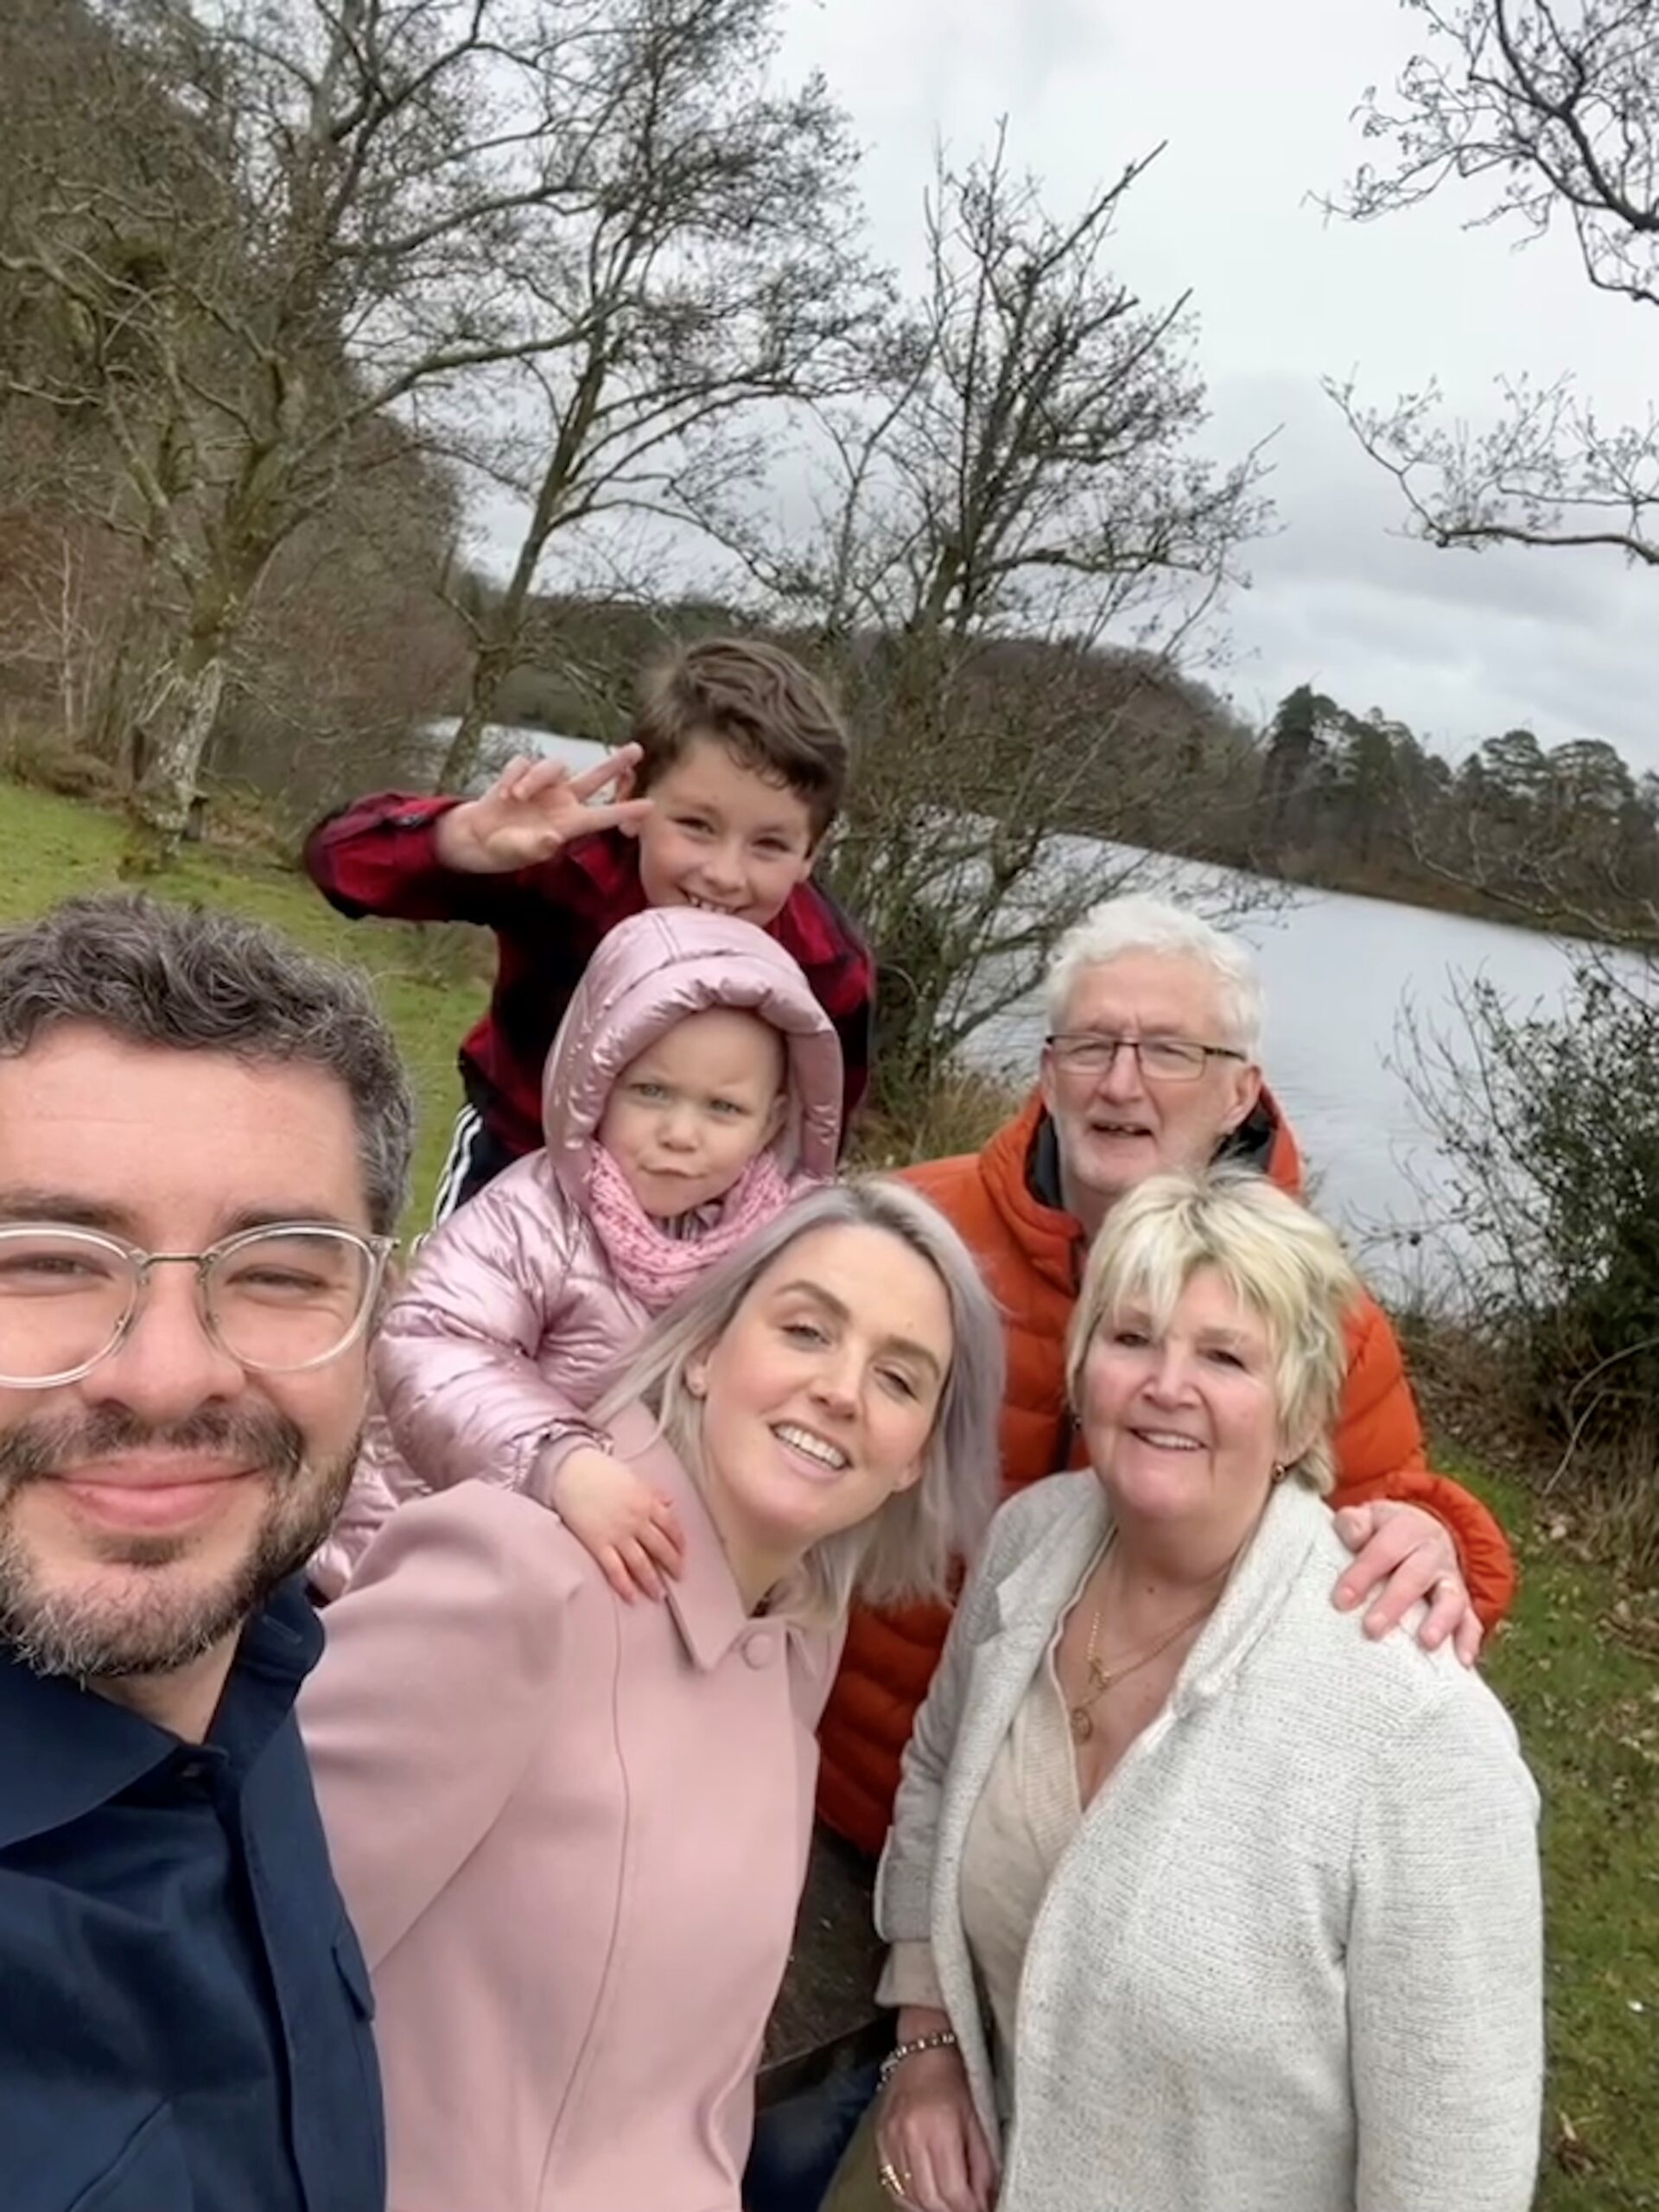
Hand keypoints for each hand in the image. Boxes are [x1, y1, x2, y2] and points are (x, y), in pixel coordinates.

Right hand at [433, 747, 650, 872]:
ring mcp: (543, 788)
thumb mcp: (521, 853)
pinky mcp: (521, 775)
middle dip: (615, 763)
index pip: (602, 816)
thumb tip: (553, 838)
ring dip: (535, 778)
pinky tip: (504, 794)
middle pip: (594, 778)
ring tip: (516, 797)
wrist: (477, 839)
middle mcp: (562, 802)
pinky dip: (513, 776)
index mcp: (568, 824)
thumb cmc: (506, 850)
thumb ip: (537, 847)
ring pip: (553, 766)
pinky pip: (523, 763)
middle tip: (638, 749)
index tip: (652, 806)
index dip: (625, 811)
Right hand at [546, 1446, 684, 1601]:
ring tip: (658, 1594)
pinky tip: (631, 1596)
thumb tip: (669, 1502)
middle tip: (678, 1577)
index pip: (671, 1527)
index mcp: (647, 1501)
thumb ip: (653, 1491)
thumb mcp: (634, 1477)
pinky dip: (625, 1585)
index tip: (683, 1553)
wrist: (571, 1470)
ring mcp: (618, 1533)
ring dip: (652, 1582)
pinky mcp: (599, 1543)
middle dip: (672, 1565)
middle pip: (661, 1548)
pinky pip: (615, 1569)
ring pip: (641, 1563)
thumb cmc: (600, 1470)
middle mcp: (637, 1520)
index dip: (679, 1543)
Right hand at [876, 2048, 996, 2211]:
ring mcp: (891, 2140)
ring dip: (931, 2210)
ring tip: (949, 2208)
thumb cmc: (953, 2078)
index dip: (970, 2209)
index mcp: (939, 2128)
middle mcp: (910, 2136)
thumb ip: (983, 2164)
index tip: (983, 2211)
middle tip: (968, 2211)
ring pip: (910, 2196)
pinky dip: (910, 2200)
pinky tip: (924, 2201)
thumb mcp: (978, 2119)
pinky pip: (892, 2184)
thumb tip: (986, 2200)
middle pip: (930, 2198)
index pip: (953, 2190)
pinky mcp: (880, 2141)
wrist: (922, 2049)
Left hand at [1332, 1499, 1482, 1664]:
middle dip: (1393, 1603)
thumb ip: (1355, 1523)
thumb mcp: (1368, 1517)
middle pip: (1415, 1577)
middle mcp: (1433, 1553)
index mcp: (1406, 1529)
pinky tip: (1461, 1662)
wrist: (1424, 1531)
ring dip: (1439, 1621)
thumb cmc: (1383, 1532)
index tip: (1341, 1601)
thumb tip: (1354, 1535)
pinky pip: (1471, 1622)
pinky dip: (1468, 1641)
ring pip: (1450, 1599)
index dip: (1362, 1575)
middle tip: (1371, 1629)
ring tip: (1426, 1643)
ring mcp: (1451, 1579)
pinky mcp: (1463, 1604)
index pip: (1383, 1551)